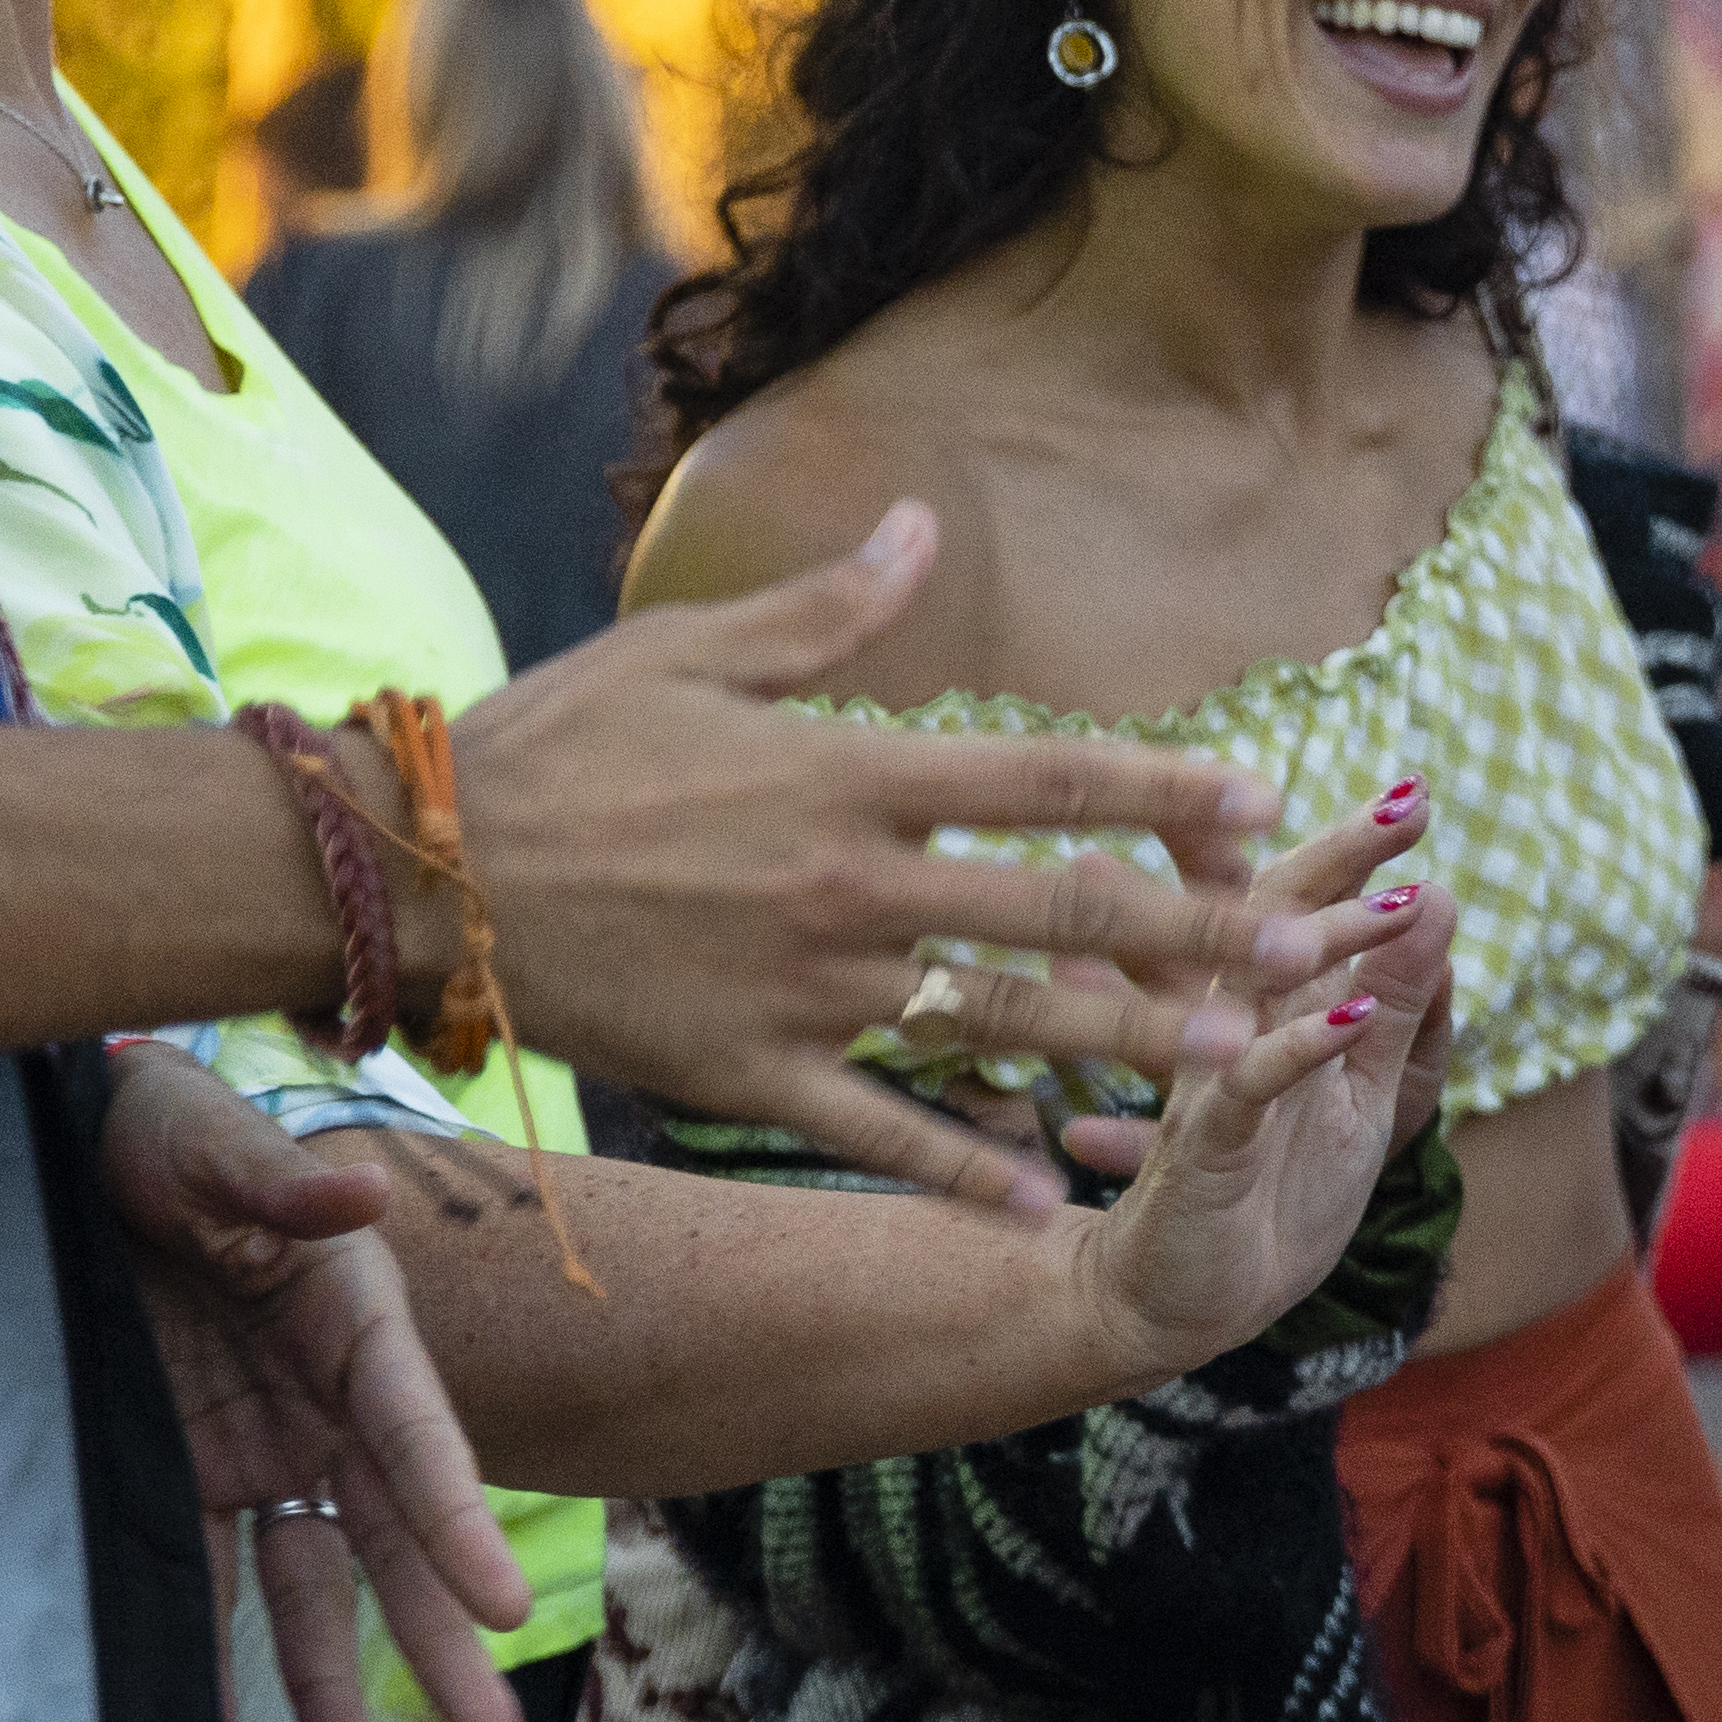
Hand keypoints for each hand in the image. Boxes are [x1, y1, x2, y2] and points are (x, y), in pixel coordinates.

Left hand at [98, 1048, 526, 1721]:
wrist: (68, 1152)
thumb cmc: (157, 1131)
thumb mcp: (209, 1140)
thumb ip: (278, 1179)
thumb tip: (358, 1191)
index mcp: (359, 1326)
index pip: (420, 1438)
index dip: (461, 1520)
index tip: (503, 1606)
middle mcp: (326, 1406)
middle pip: (392, 1540)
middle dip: (434, 1640)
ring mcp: (259, 1448)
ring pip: (310, 1585)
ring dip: (334, 1681)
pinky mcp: (183, 1471)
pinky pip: (204, 1573)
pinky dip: (211, 1652)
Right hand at [440, 514, 1318, 1208]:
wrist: (408, 869)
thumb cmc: (550, 745)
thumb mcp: (687, 650)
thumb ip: (828, 607)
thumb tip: (919, 521)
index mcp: (845, 771)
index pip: (1043, 777)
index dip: (1161, 787)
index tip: (1259, 801)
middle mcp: (847, 883)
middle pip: (1060, 908)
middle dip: (1200, 930)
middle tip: (1313, 947)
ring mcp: (803, 985)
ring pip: (1001, 1020)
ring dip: (1133, 1043)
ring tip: (1248, 1063)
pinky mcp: (747, 1068)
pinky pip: (880, 1128)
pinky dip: (968, 1168)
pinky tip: (1055, 1201)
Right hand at [1066, 849, 1454, 1379]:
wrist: (1186, 1306)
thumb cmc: (1272, 1193)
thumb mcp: (1360, 1093)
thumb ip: (1396, 1006)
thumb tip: (1441, 899)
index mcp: (1261, 1006)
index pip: (1297, 907)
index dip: (1352, 852)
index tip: (1414, 795)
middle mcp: (1225, 1024)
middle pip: (1269, 919)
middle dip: (1338, 858)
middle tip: (1406, 805)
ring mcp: (1208, 1079)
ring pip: (1254, 987)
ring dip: (1322, 940)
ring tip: (1396, 896)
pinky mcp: (1202, 1145)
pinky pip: (1246, 1084)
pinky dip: (1298, 1048)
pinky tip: (1350, 1018)